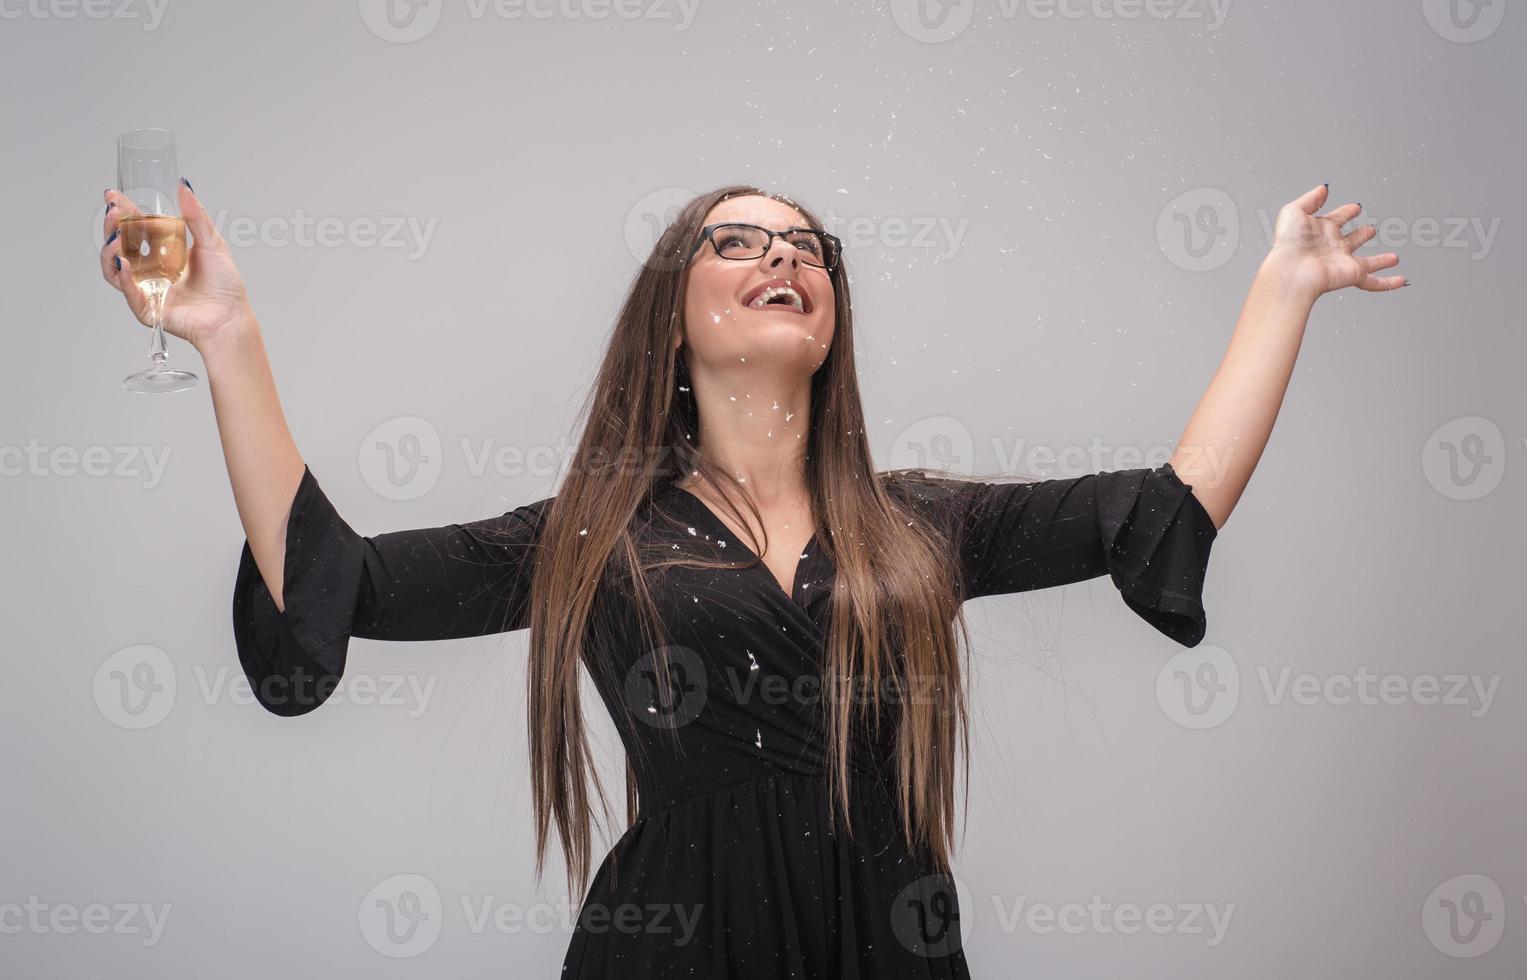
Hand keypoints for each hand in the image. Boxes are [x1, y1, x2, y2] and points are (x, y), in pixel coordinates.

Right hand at [99, 182, 254, 349]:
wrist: (231, 317)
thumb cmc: (224, 285)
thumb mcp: (211, 243)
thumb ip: (196, 217)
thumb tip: (184, 186)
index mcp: (161, 252)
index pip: (136, 228)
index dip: (124, 212)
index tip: (113, 195)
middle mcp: (149, 269)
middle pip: (119, 246)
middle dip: (111, 227)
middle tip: (112, 212)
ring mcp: (145, 289)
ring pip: (114, 268)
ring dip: (110, 251)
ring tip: (115, 237)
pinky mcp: (147, 309)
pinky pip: (129, 292)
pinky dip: (123, 277)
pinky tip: (123, 262)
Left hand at [1264, 183, 1406, 296]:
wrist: (1292, 271)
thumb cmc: (1289, 244)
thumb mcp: (1294, 211)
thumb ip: (1311, 198)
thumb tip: (1324, 188)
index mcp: (1319, 231)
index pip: (1337, 218)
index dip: (1346, 212)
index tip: (1355, 208)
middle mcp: (1332, 247)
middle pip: (1352, 239)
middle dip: (1362, 234)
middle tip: (1371, 230)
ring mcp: (1343, 261)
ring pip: (1367, 262)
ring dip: (1380, 259)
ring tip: (1393, 257)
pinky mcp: (1352, 274)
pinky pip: (1374, 281)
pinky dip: (1389, 283)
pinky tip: (1401, 280)